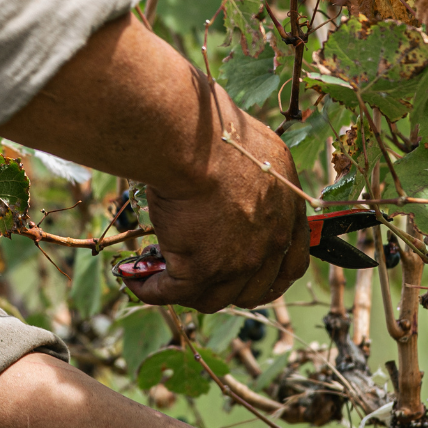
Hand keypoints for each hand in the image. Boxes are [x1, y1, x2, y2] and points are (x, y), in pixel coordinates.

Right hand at [0, 13, 308, 310]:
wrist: (195, 140)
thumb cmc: (217, 129)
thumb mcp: (258, 150)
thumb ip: (258, 175)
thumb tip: (240, 176)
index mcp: (289, 209)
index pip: (292, 262)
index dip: (270, 274)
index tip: (252, 274)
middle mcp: (272, 240)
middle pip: (256, 289)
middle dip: (228, 287)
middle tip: (199, 277)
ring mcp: (241, 261)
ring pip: (214, 297)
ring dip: (186, 289)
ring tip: (161, 273)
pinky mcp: (202, 271)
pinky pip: (171, 293)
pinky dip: (149, 288)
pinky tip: (135, 276)